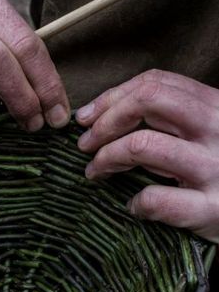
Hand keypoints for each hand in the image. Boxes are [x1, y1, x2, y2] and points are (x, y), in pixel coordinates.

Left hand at [75, 69, 218, 243]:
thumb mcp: (210, 131)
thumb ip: (175, 117)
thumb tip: (108, 113)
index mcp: (216, 105)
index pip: (155, 83)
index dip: (111, 96)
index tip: (86, 117)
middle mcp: (217, 129)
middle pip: (148, 101)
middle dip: (105, 120)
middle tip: (86, 144)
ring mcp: (215, 168)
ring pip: (142, 145)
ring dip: (106, 158)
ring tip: (96, 173)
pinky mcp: (211, 208)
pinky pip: (156, 198)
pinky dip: (135, 203)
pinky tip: (134, 206)